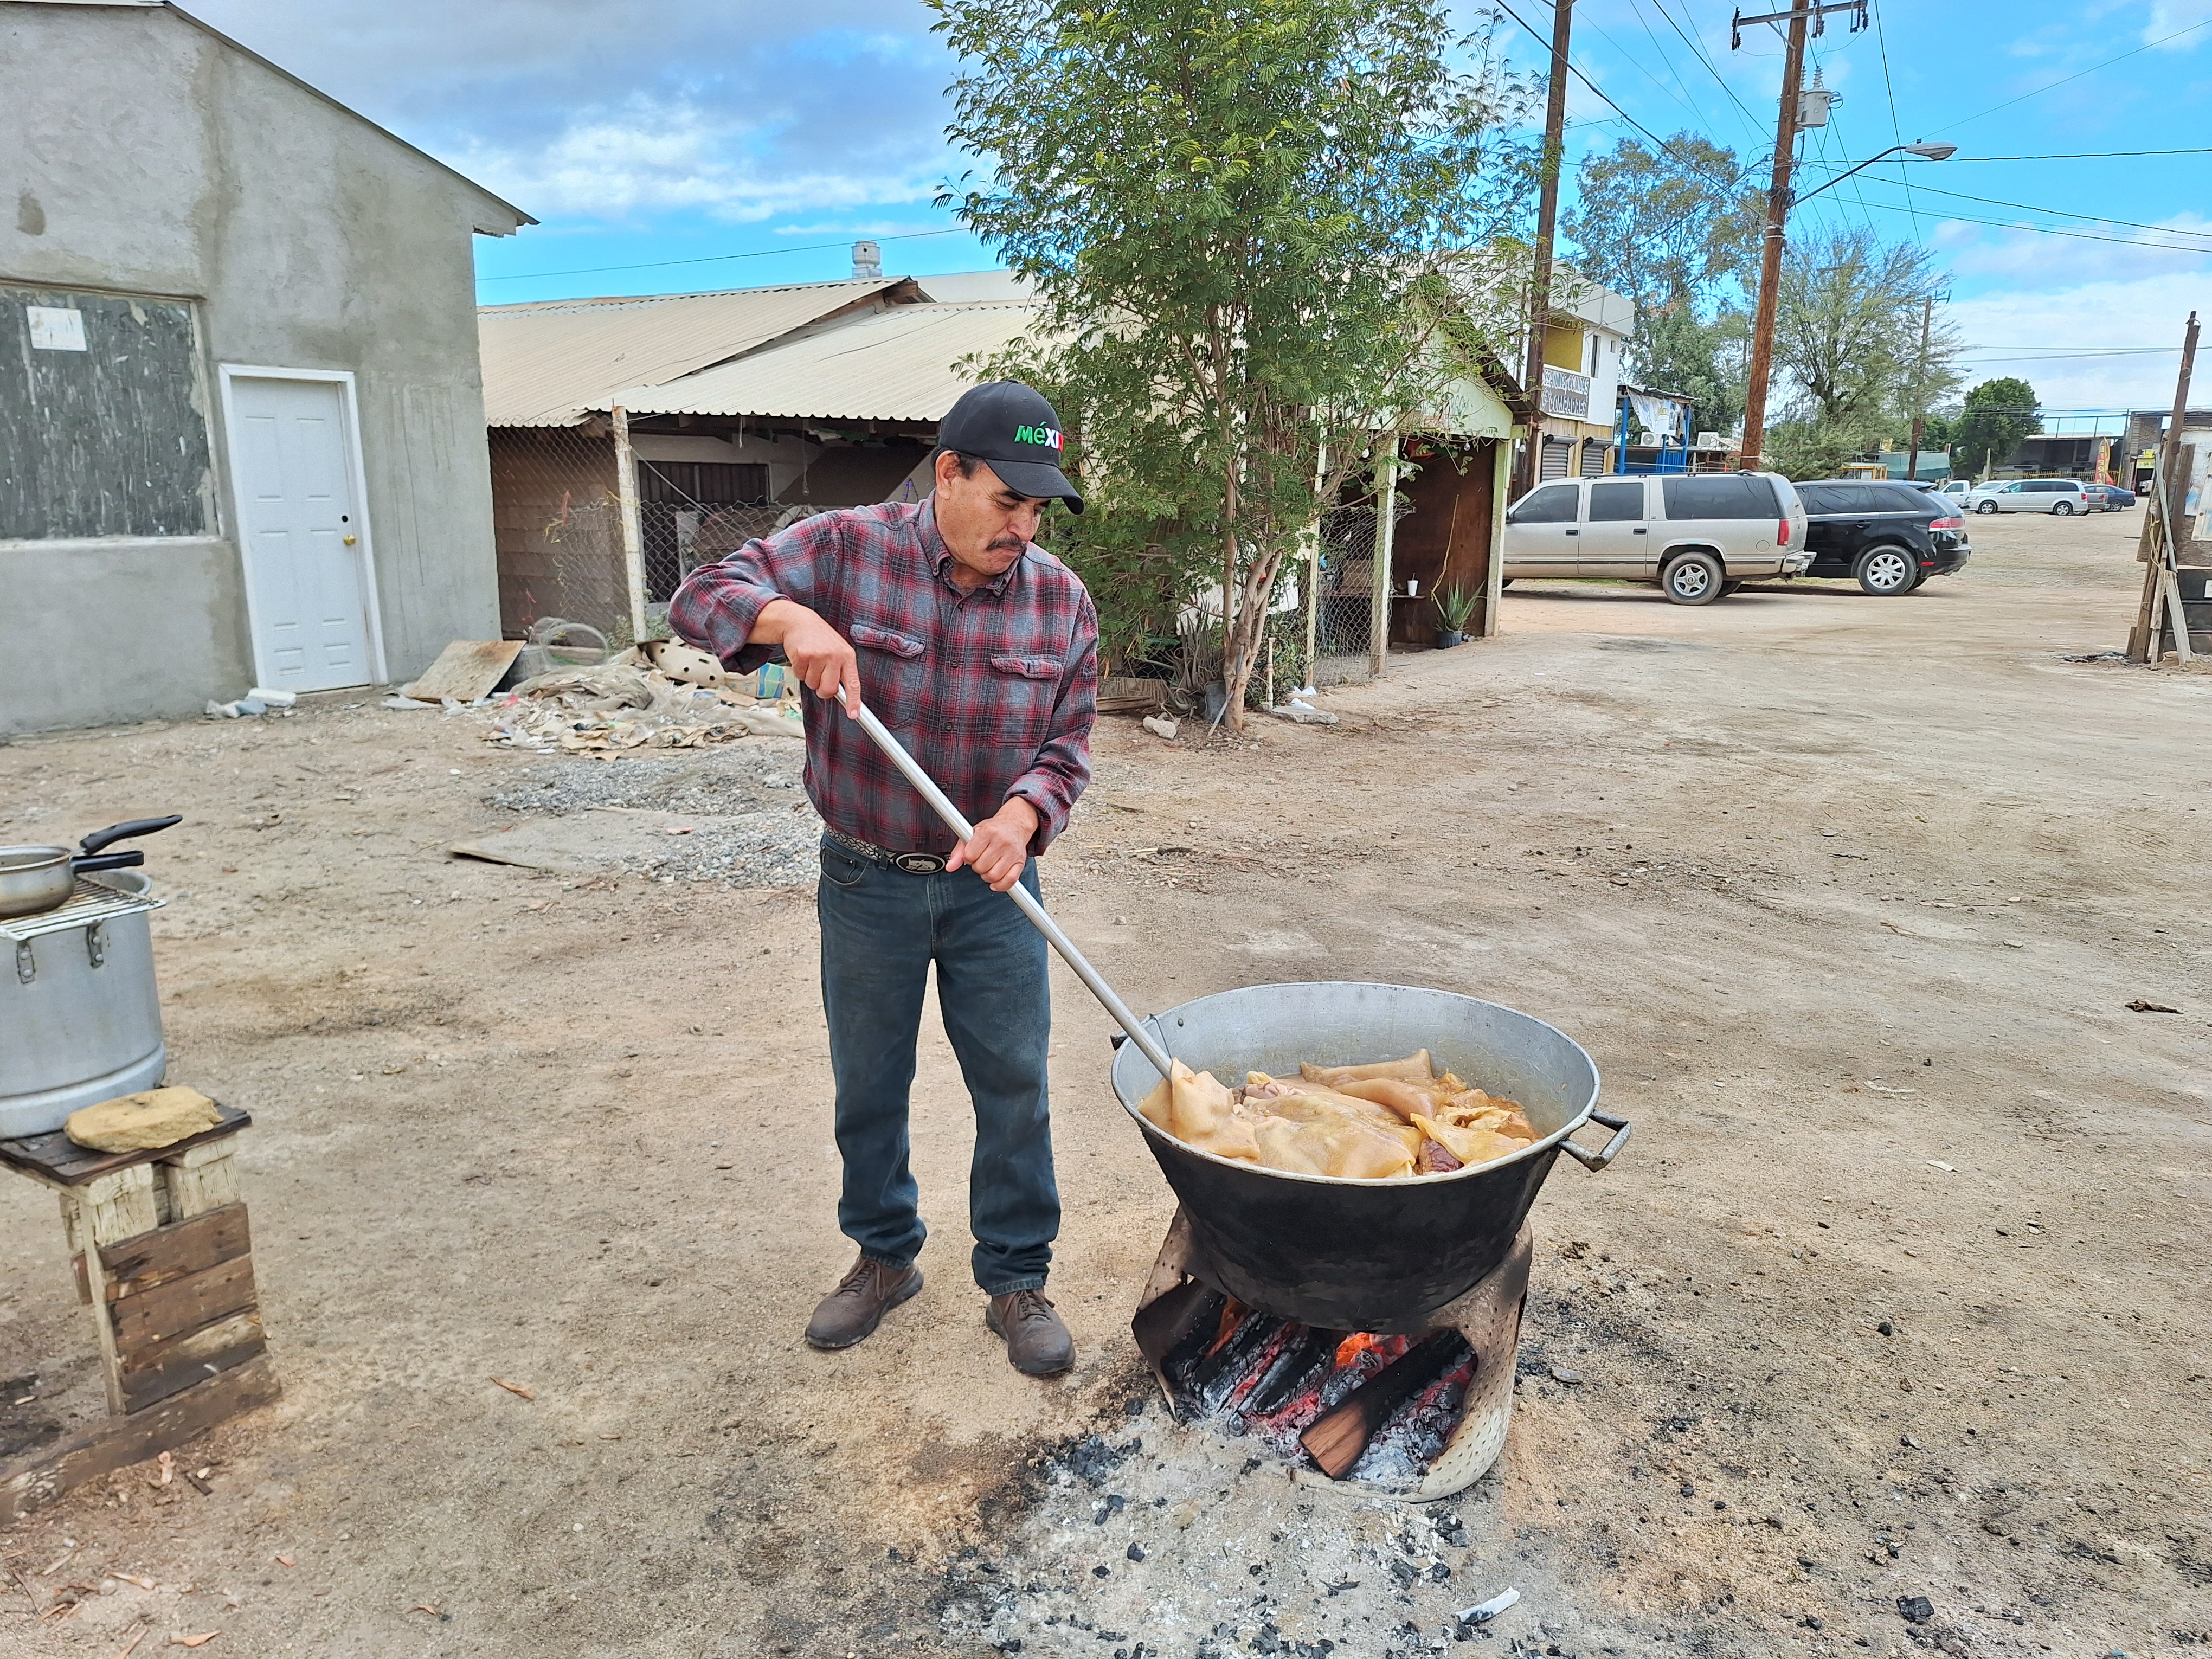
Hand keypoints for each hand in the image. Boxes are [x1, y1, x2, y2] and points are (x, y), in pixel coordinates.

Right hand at [754, 598, 859, 716]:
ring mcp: (818, 655)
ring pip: (812, 684)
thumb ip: (842, 671)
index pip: (853, 683)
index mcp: (847, 656)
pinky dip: (799, 670)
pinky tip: (803, 658)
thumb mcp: (838, 651)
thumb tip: (844, 696)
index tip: (853, 714)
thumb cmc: (821, 639)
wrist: (800, 622)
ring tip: (812, 661)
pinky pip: (799, 676)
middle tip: (820, 676)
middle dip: (822, 689)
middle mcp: (834, 656)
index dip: (854, 701)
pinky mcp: (802, 655)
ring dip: (809, 677)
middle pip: (829, 690)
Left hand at [947, 797, 1037, 891]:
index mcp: (987, 832)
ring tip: (988, 867)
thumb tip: (950, 867)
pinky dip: (1001, 885)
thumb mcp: (972, 833)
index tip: (972, 855)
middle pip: (981, 867)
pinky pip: (1009, 881)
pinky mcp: (1020, 862)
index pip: (969, 855)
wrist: (1015, 825)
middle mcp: (1001, 842)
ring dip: (988, 876)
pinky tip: (996, 880)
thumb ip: (959, 851)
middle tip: (981, 860)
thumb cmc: (993, 830)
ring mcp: (1012, 853)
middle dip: (978, 867)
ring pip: (994, 876)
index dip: (968, 858)